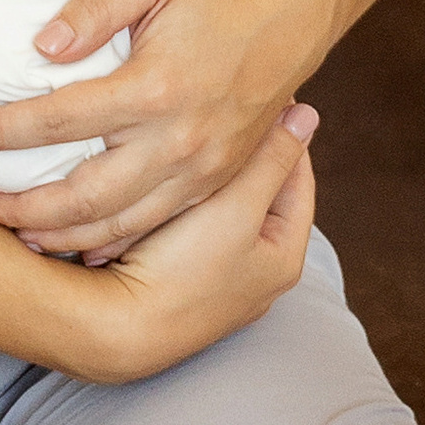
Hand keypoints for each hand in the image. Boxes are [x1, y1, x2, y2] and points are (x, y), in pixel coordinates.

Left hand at [0, 0, 333, 260]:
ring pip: (117, 223)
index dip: (0, 131)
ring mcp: (201, 169)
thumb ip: (94, 4)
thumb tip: (42, 46)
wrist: (299, 9)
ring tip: (11, 231)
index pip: (58, 121)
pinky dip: (111, 243)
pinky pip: (155, 223)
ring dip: (59, 234)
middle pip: (82, 195)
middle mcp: (178, 140)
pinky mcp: (216, 179)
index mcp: (155, 88)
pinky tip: (77, 245)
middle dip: (19, 208)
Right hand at [71, 106, 319, 381]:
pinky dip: (176, 200)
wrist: (116, 328)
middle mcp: (255, 276)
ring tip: (190, 137)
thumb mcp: (238, 205)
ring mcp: (214, 282)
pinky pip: (185, 226)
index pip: (296, 178)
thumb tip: (308, 115)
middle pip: (258, 194)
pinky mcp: (175, 281)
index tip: (263, 97)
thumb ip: (272, 158)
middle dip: (240, 153)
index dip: (282, 134)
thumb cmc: (183, 270)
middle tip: (223, 112)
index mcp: (284, 259)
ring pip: (218, 209)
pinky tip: (159, 177)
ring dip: (205, 175)